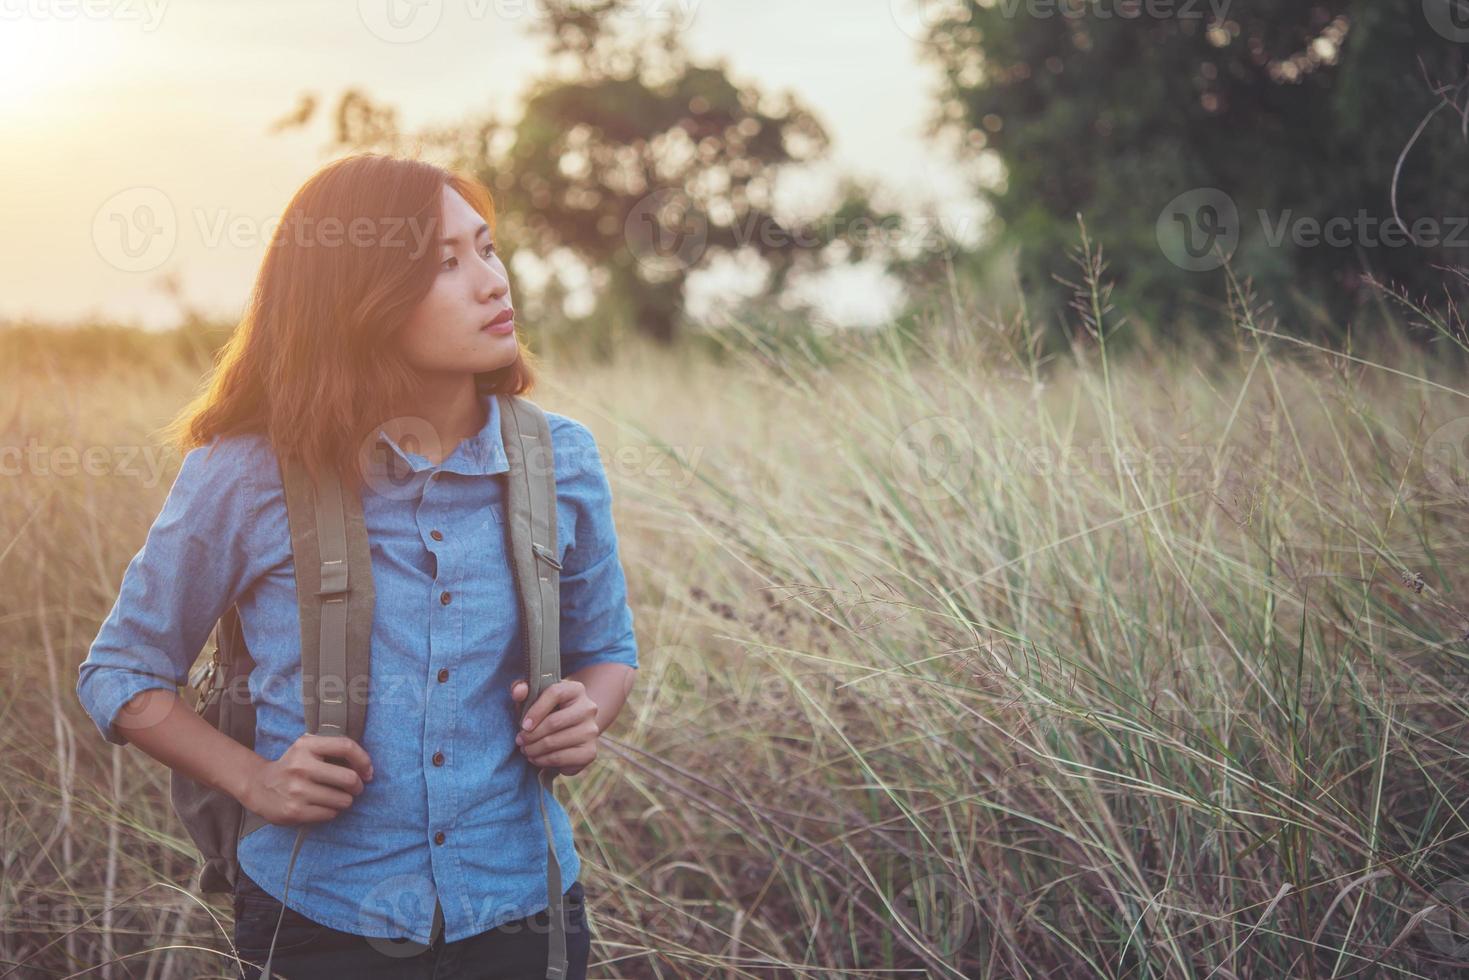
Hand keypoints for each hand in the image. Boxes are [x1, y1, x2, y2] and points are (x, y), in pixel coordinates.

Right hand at [240, 733, 372, 826]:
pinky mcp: (295, 811)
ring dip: (345, 800)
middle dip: (357, 786)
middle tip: (354, 788)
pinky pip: (330, 814)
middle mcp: (301, 766)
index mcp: (306, 746)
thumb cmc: (293, 766)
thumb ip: (332, 749)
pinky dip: (331, 811)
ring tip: (335, 797)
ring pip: (343, 800)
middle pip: (349, 779)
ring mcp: (297, 790)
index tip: (367, 772)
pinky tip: (321, 805)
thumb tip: (365, 767)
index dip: (364, 760)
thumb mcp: (307, 748)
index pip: (346, 747)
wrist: (259, 786)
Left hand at [510, 679, 599, 776]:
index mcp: (576, 690)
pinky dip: (542, 761)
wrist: (572, 730)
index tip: (523, 724)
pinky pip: (560, 758)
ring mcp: (591, 731)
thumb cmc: (547, 711)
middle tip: (520, 740)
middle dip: (531, 735)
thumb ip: (522, 690)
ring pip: (554, 742)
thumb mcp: (534, 698)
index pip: (555, 693)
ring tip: (526, 750)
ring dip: (533, 749)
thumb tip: (518, 691)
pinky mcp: (590, 752)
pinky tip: (536, 758)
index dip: (536, 710)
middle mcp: (588, 708)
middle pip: (554, 722)